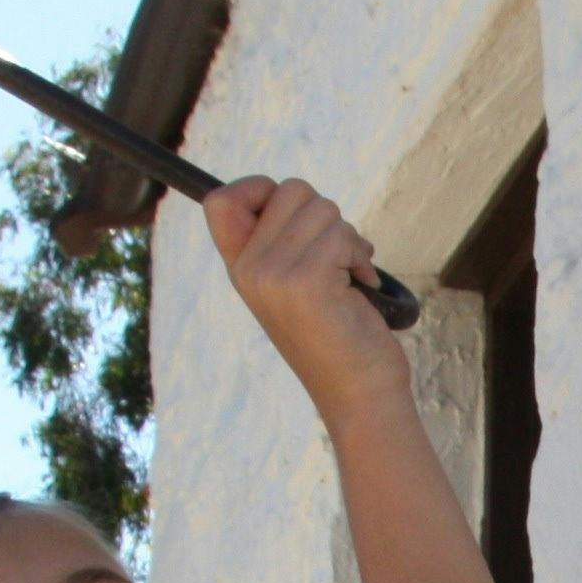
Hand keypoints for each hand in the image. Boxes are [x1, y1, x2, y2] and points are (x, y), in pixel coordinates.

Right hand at [203, 176, 402, 422]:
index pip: (220, 200)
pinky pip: (342, 235)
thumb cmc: (339, 336)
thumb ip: (285, 244)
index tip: (296, 215)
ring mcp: (273, 276)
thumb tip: (298, 195)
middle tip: (338, 258)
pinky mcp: (306, 282)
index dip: (258, 187)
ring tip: (350, 277)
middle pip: (290, 190)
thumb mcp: (296, 285)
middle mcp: (248, 270)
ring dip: (349, 238)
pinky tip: (361, 286)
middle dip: (326, 216)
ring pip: (323, 208)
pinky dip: (360, 255)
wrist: (359, 394)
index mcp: (240, 269)